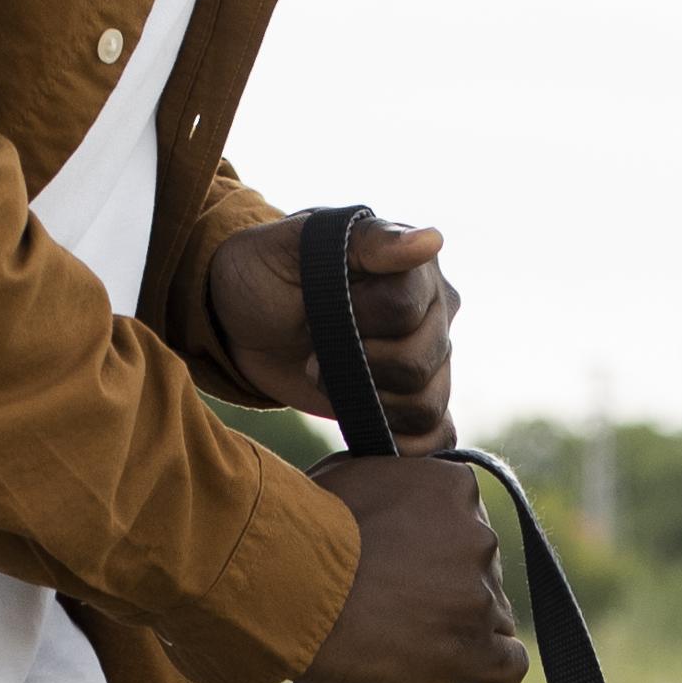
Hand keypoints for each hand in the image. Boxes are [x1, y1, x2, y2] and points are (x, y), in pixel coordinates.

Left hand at [202, 213, 458, 446]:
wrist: (246, 321)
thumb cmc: (269, 269)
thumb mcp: (298, 241)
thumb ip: (366, 240)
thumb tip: (432, 240)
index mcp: (414, 268)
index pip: (406, 309)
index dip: (357, 321)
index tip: (317, 315)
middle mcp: (434, 314)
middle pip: (419, 362)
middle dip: (357, 366)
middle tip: (315, 356)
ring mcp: (428, 362)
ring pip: (427, 403)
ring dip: (370, 404)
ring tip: (332, 382)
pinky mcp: (410, 402)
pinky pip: (435, 435)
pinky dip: (406, 442)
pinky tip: (367, 425)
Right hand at [296, 455, 522, 682]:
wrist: (287, 585)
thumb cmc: (305, 528)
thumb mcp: (357, 472)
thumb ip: (401, 480)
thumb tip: (411, 490)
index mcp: (456, 488)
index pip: (468, 525)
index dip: (440, 554)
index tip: (411, 572)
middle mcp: (479, 534)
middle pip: (482, 573)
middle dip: (451, 593)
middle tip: (400, 610)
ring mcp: (480, 593)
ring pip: (493, 620)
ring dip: (461, 632)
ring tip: (408, 644)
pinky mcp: (474, 648)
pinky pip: (510, 666)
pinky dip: (494, 676)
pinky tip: (470, 681)